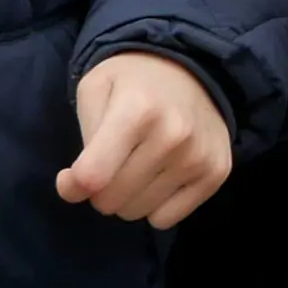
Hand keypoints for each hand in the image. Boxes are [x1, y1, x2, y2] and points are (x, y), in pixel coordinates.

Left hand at [58, 52, 233, 228]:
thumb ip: (80, 144)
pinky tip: (163, 175)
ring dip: (129, 197)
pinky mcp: (216, 172)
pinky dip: (156, 205)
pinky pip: (166, 219)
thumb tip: (73, 190)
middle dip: (102, 190)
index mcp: (136, 109)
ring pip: (138, 212)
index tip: (71, 176)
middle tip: (112, 164)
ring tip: (139, 165)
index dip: (73, 184)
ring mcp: (198, 156)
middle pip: (112, 200)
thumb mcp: (94, 91)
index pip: (93, 175)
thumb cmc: (132, 83)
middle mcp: (173, 134)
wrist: (192, 68)